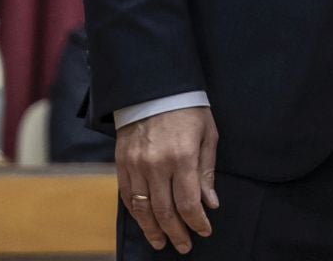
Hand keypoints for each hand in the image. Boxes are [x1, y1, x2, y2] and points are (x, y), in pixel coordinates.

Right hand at [116, 106, 217, 253]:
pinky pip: (128, 195)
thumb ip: (207, 172)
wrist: (154, 88)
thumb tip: (210, 203)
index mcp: (182, 157)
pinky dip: (137, 213)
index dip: (197, 222)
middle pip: (165, 210)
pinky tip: (145, 222)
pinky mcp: (122, 163)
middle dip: (176, 232)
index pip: (188, 202)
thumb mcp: (208, 135)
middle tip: (185, 246)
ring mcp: (136, 165)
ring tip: (162, 243)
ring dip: (153, 229)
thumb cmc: (188, 110)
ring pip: (143, 208)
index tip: (205, 231)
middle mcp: (156, 165)